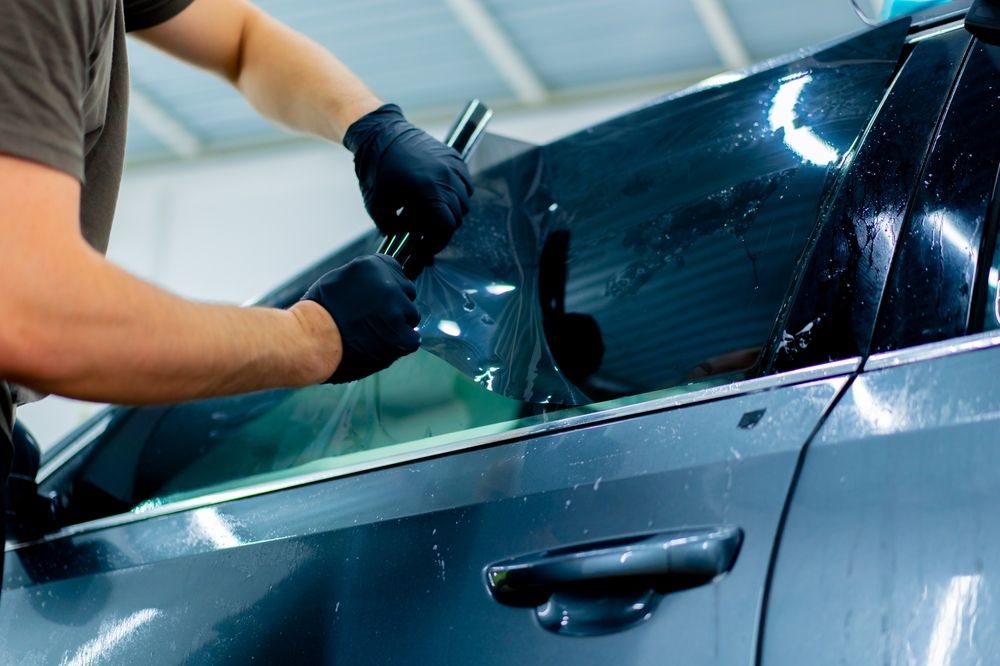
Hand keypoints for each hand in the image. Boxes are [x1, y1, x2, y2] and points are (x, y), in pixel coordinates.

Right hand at [301, 255, 420, 382]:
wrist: (308, 340)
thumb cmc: (316, 315)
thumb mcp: (339, 280)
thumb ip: (364, 281)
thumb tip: (378, 286)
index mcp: (372, 266)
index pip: (396, 272)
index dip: (388, 289)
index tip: (378, 301)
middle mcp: (388, 284)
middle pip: (406, 294)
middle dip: (394, 307)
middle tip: (373, 321)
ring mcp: (396, 309)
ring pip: (410, 317)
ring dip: (397, 326)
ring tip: (372, 335)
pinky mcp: (400, 335)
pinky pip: (412, 340)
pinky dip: (400, 345)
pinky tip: (381, 346)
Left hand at [344, 104, 473, 253]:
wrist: (380, 134)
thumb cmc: (376, 169)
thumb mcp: (376, 206)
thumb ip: (392, 229)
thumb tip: (405, 240)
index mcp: (428, 191)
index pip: (447, 226)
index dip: (437, 242)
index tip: (427, 247)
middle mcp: (445, 178)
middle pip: (458, 215)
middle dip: (443, 228)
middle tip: (427, 233)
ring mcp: (451, 165)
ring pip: (465, 200)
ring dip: (452, 211)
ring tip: (434, 214)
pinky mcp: (453, 156)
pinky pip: (466, 182)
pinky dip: (459, 193)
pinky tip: (443, 196)